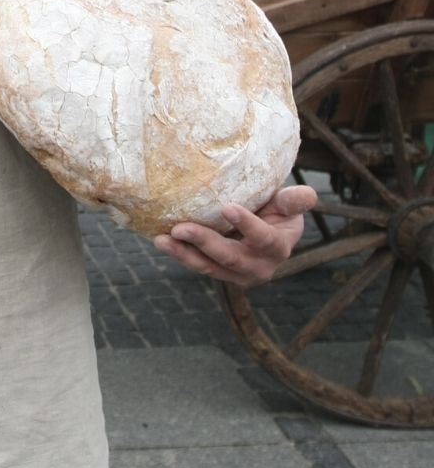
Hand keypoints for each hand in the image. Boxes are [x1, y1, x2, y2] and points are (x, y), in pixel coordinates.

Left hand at [152, 185, 315, 287]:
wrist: (265, 229)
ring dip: (183, 254)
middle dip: (204, 243)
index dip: (247, 225)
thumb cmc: (277, 210)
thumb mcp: (289, 204)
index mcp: (278, 246)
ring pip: (208, 266)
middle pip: (229, 257)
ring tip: (161, 239)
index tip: (226, 207)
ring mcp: (236, 274)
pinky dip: (179, 254)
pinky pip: (197, 264)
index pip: (263, 238)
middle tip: (179, 228)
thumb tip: (308, 193)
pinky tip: (159, 240)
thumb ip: (295, 200)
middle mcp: (259, 266)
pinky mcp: (218, 272)